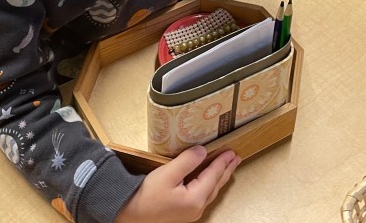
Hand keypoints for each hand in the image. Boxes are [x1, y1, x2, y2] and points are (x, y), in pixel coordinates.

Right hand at [115, 146, 239, 222]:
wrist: (131, 214)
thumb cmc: (147, 196)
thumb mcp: (167, 174)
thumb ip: (186, 161)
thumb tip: (202, 151)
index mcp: (195, 198)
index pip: (213, 175)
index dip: (222, 162)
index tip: (231, 151)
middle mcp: (197, 208)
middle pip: (216, 185)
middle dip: (226, 170)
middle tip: (235, 158)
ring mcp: (191, 212)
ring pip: (211, 192)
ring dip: (219, 178)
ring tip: (226, 168)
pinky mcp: (184, 212)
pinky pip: (203, 196)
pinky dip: (210, 184)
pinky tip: (208, 181)